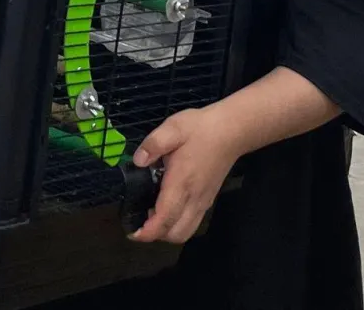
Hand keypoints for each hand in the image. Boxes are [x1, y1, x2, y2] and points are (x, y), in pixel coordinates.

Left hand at [129, 105, 241, 243]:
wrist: (232, 131)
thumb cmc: (201, 129)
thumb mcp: (173, 128)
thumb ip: (153, 144)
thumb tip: (138, 161)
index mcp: (181, 183)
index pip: (165, 219)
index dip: (148, 232)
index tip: (132, 231)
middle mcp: (194, 198)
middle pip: (175, 234)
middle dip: (155, 235)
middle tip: (139, 220)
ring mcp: (203, 202)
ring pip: (185, 232)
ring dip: (166, 232)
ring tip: (152, 215)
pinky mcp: (208, 200)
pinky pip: (192, 223)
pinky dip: (177, 224)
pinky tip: (167, 208)